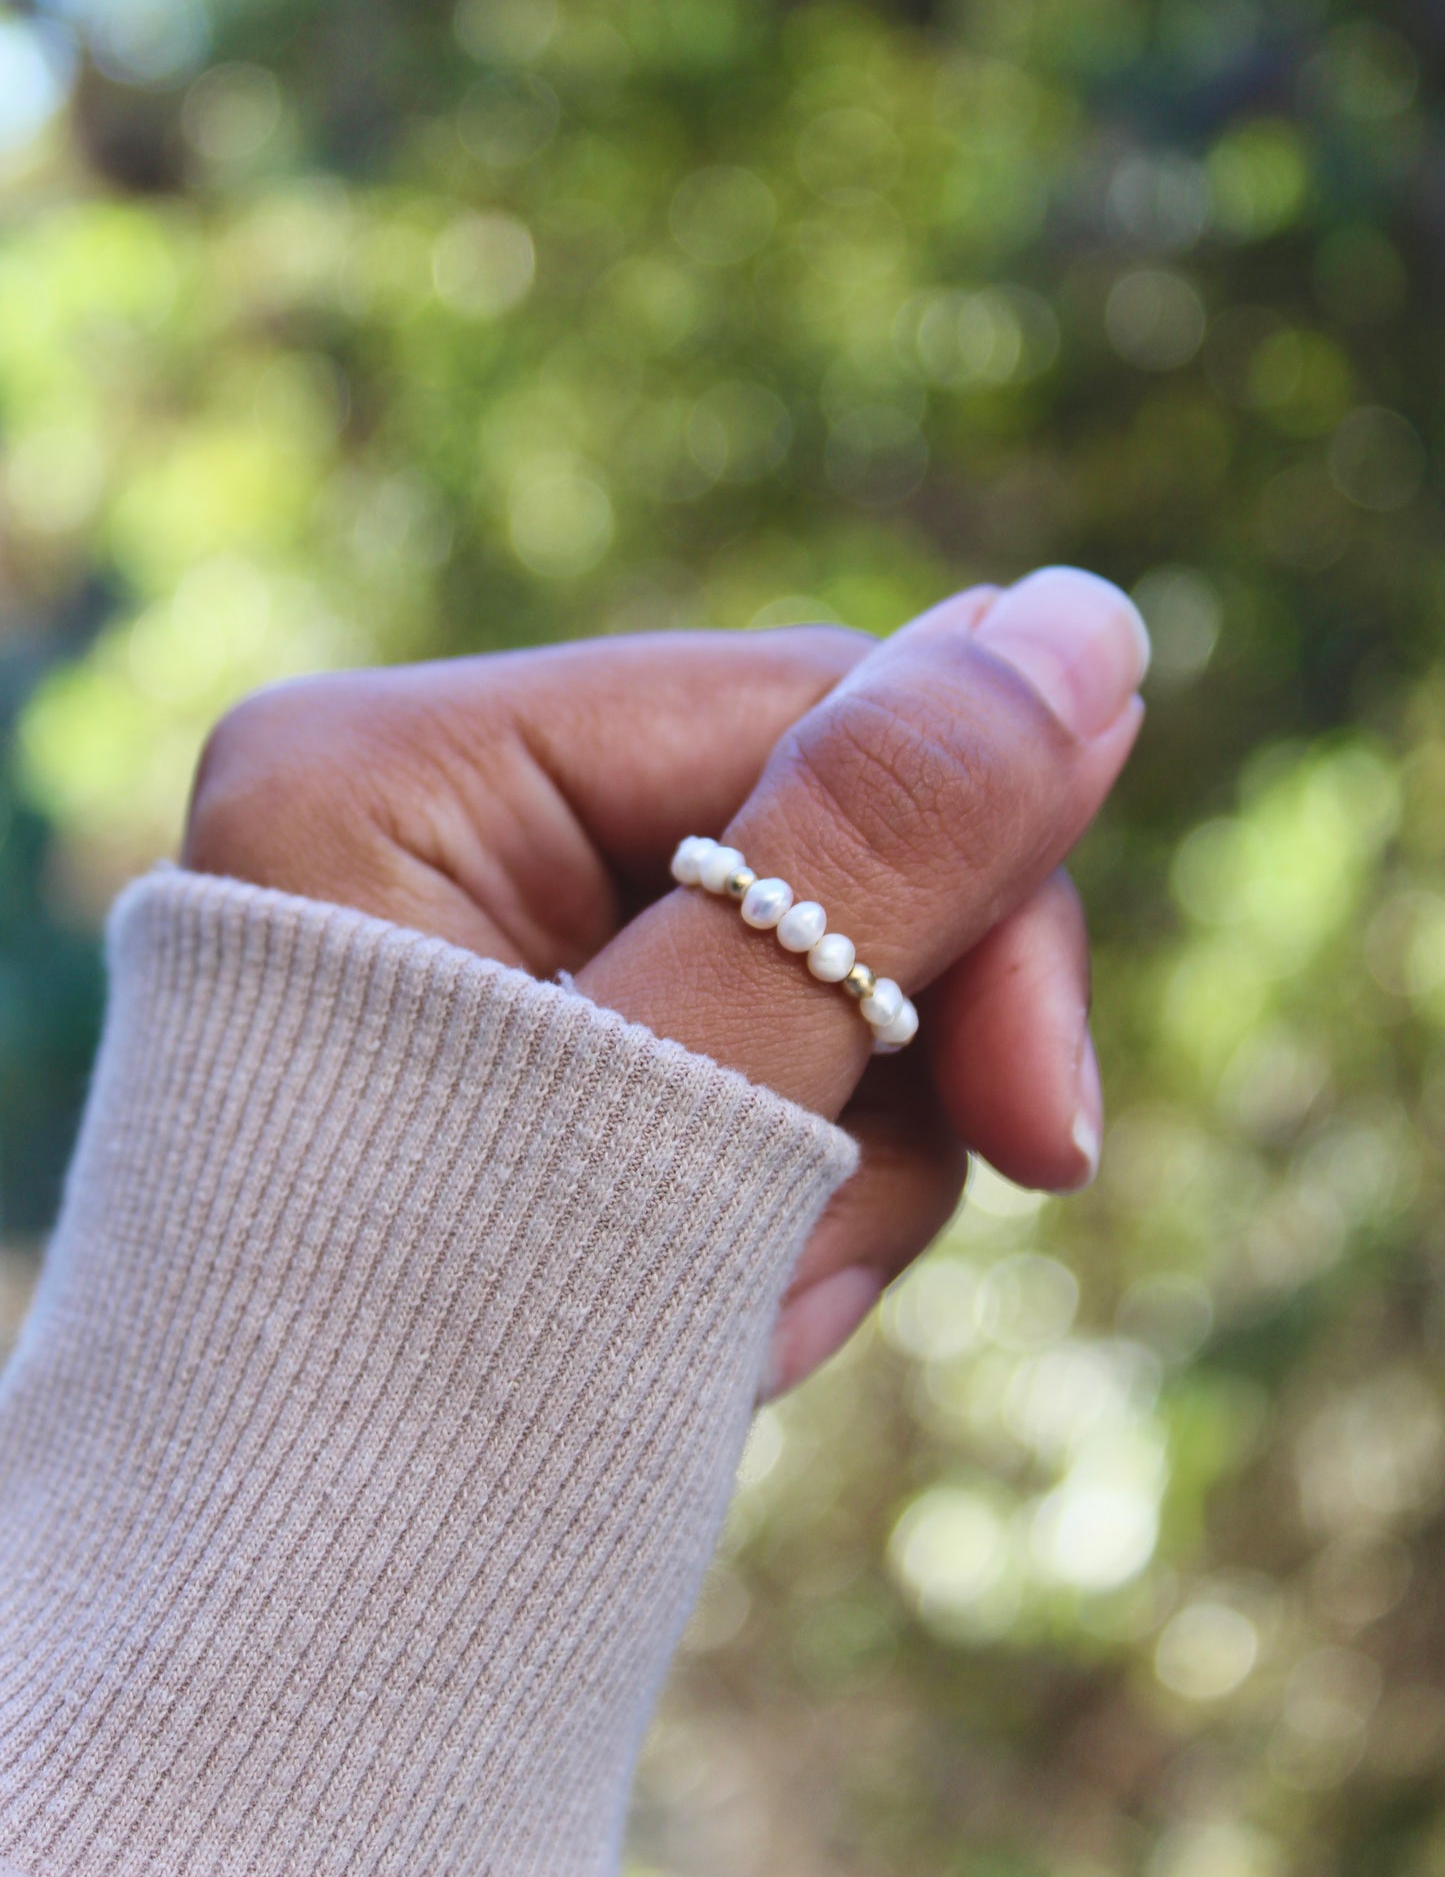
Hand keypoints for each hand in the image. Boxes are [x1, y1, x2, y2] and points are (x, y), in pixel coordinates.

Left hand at [183, 567, 1147, 1396]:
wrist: (291, 1652)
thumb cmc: (443, 1380)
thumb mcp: (686, 1101)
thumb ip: (884, 856)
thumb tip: (1087, 612)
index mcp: (391, 767)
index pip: (798, 712)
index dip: (967, 899)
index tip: (1045, 1131)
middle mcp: (418, 812)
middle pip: (812, 838)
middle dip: (871, 1072)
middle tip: (816, 1280)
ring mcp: (476, 928)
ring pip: (805, 967)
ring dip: (824, 1171)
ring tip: (726, 1334)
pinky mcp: (532, 1037)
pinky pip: (747, 1054)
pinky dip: (771, 1198)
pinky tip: (708, 1324)